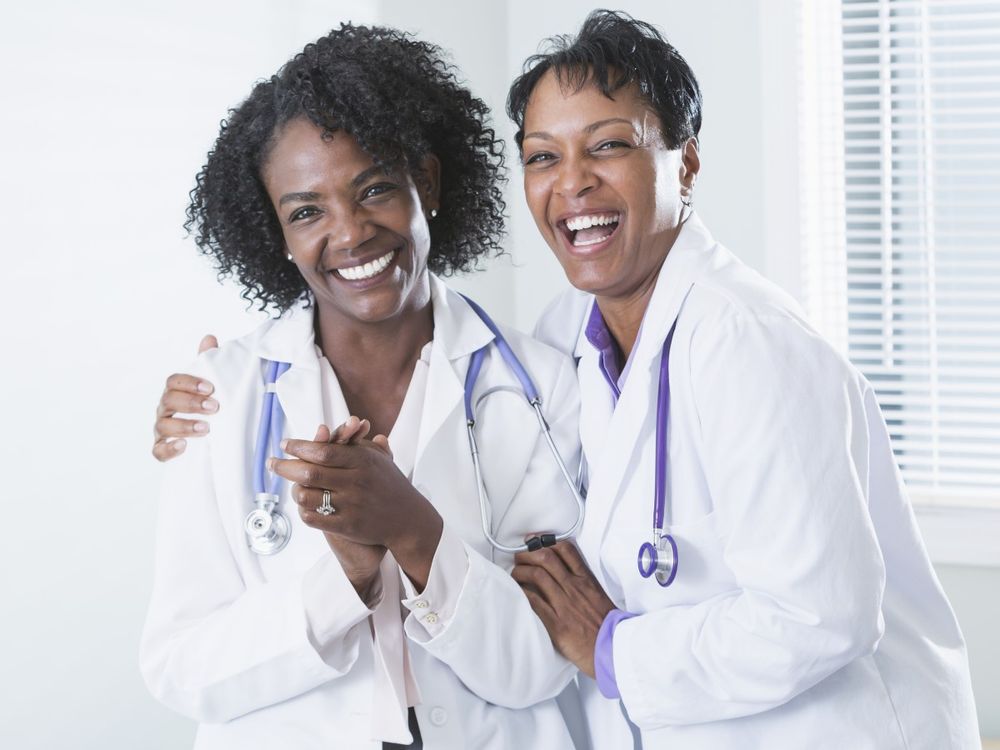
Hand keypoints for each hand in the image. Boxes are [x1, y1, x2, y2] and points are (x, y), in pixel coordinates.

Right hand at [152, 334, 218, 461]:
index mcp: (175, 390)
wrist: (209, 436)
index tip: (211, 387)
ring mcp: (162, 429)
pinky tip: (183, 446)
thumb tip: (209, 338)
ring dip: (184, 426)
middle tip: (215, 407)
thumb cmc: (206, 405)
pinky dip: (168, 449)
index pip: (173, 381)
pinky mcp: (162, 449)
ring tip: (206, 429)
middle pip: (169, 401)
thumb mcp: (211, 385)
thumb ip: (208, 363)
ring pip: (163, 426)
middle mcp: (165, 408)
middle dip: (191, 403)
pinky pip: (158, 451)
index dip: (190, 383)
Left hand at [273, 430, 441, 590]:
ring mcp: (351, 505)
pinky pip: (313, 518)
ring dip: (294, 490)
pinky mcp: (348, 526)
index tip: (285, 444)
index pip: (322, 450)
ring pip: (307, 495)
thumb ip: (357, 442)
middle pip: (309, 471)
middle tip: (272, 462)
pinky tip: (303, 505)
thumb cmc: (390, 484)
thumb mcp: (379, 459)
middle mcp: (356, 481)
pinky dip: (303, 510)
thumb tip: (337, 425)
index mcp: (362, 461)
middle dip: (284, 466)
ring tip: (292, 485)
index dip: (299, 446)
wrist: (409, 519)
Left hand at [511, 541, 615, 677]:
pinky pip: (534, 601)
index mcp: (586, 580)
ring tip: (515, 575)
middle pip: (546, 558)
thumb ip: (582, 583)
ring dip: (520, 572)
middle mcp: (574, 587)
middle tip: (519, 558)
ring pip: (536, 576)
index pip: (565, 550)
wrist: (613, 647)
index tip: (534, 542)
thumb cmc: (606, 624)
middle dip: (527, 554)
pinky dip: (521, 593)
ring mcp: (564, 604)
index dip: (546, 541)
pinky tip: (516, 592)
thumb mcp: (598, 595)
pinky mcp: (556, 623)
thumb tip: (563, 574)